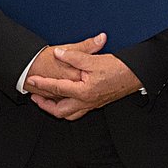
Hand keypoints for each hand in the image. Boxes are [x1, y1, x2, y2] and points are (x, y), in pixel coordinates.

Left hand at [26, 37, 140, 119]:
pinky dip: (67, 107)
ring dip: (55, 109)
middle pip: (60, 111)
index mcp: (84, 92)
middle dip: (45, 105)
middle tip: (35, 96)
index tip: (31, 80)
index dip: (42, 84)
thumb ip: (73, 56)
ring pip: (69, 114)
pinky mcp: (96, 103)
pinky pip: (77, 111)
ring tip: (46, 100)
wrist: (136, 75)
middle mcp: (87, 102)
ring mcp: (92, 104)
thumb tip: (58, 53)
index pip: (57, 88)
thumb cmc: (118, 68)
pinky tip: (65, 99)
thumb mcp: (93, 59)